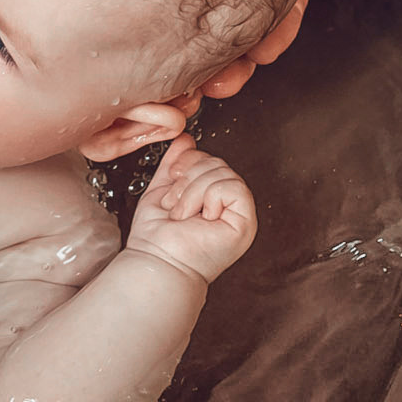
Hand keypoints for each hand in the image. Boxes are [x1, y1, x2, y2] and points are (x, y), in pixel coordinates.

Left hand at [125, 134, 255, 283]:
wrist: (157, 262)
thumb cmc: (157, 238)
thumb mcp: (163, 190)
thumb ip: (175, 165)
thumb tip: (184, 140)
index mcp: (214, 198)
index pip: (210, 159)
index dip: (189, 163)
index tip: (173, 180)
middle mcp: (229, 205)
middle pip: (217, 163)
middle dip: (188, 180)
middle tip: (175, 205)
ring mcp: (239, 214)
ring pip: (222, 173)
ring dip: (193, 192)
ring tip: (183, 214)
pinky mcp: (245, 222)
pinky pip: (232, 187)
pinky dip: (208, 197)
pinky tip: (200, 216)